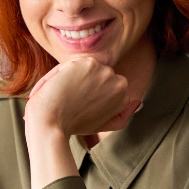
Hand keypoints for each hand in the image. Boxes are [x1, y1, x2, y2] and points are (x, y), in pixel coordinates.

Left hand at [25, 57, 140, 138]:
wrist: (51, 123)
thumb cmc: (72, 125)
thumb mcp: (101, 124)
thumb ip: (120, 116)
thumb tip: (137, 103)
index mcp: (123, 95)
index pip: (105, 84)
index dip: (89, 93)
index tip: (79, 106)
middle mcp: (119, 82)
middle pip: (96, 74)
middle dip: (82, 83)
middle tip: (71, 101)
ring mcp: (104, 71)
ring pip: (83, 67)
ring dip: (72, 77)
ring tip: (64, 95)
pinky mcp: (88, 63)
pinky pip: (72, 63)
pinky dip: (61, 73)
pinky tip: (59, 87)